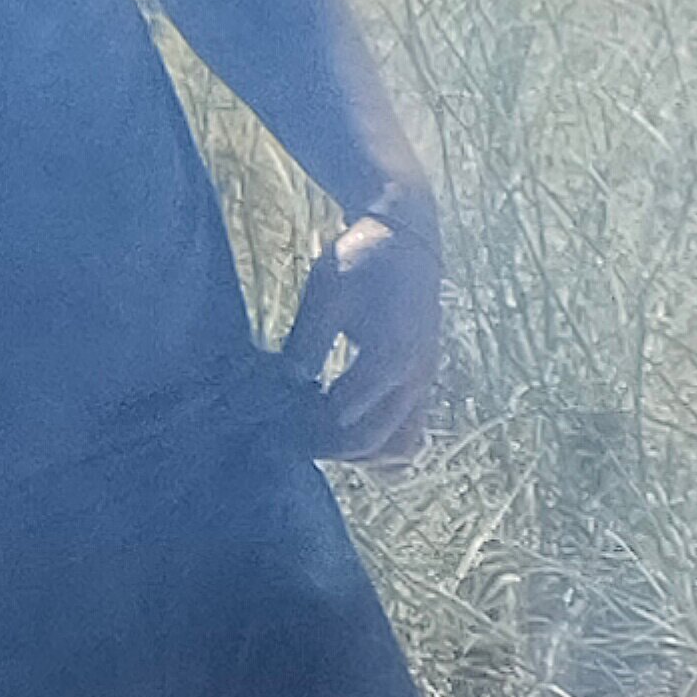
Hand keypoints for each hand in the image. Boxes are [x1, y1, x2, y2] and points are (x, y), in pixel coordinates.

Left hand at [288, 193, 449, 465]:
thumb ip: (308, 340)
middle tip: (287, 439)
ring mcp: (424, 384)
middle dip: (324, 447)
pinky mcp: (423, 384)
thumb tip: (288, 383)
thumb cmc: (362, 261)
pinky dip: (382, 448)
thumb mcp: (326, 291)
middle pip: (369, 440)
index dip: (304, 426)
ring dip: (358, 455)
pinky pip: (411, 436)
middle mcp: (413, 377)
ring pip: (398, 449)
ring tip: (320, 440)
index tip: (272, 424)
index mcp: (389, 354)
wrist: (409, 241)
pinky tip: (349, 435)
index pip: (342, 415)